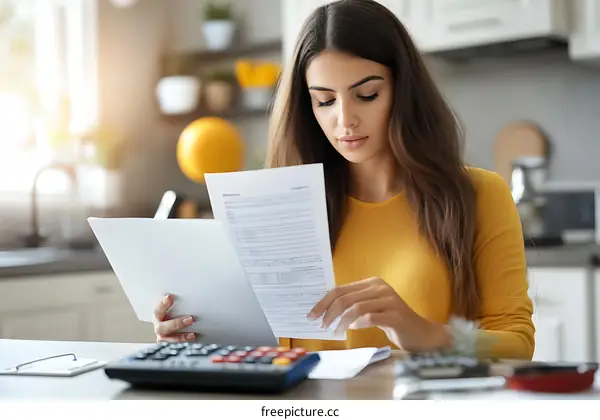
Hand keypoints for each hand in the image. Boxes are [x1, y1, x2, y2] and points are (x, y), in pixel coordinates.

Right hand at [153, 294, 195, 342]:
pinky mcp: (169, 342)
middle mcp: (158, 326)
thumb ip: (175, 301)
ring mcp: (163, 336)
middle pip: (163, 327)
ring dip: (182, 336)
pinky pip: (176, 343)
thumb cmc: (173, 309)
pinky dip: (184, 340)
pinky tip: (193, 337)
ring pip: (169, 338)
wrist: (169, 322)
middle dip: (176, 324)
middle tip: (190, 319)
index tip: (169, 297)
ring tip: (192, 334)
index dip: (162, 305)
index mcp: (157, 315)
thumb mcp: (173, 304)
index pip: (158, 310)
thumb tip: (189, 287)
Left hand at [307, 277, 451, 352]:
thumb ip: (352, 306)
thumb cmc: (392, 321)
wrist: (420, 333)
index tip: (311, 314)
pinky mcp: (396, 315)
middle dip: (328, 312)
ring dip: (341, 321)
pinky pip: (371, 317)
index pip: (340, 289)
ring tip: (335, 332)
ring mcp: (389, 300)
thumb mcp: (370, 310)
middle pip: (346, 297)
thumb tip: (325, 312)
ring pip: (356, 307)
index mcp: (372, 283)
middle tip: (321, 325)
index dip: (323, 302)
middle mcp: (380, 287)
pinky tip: (353, 330)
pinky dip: (358, 324)